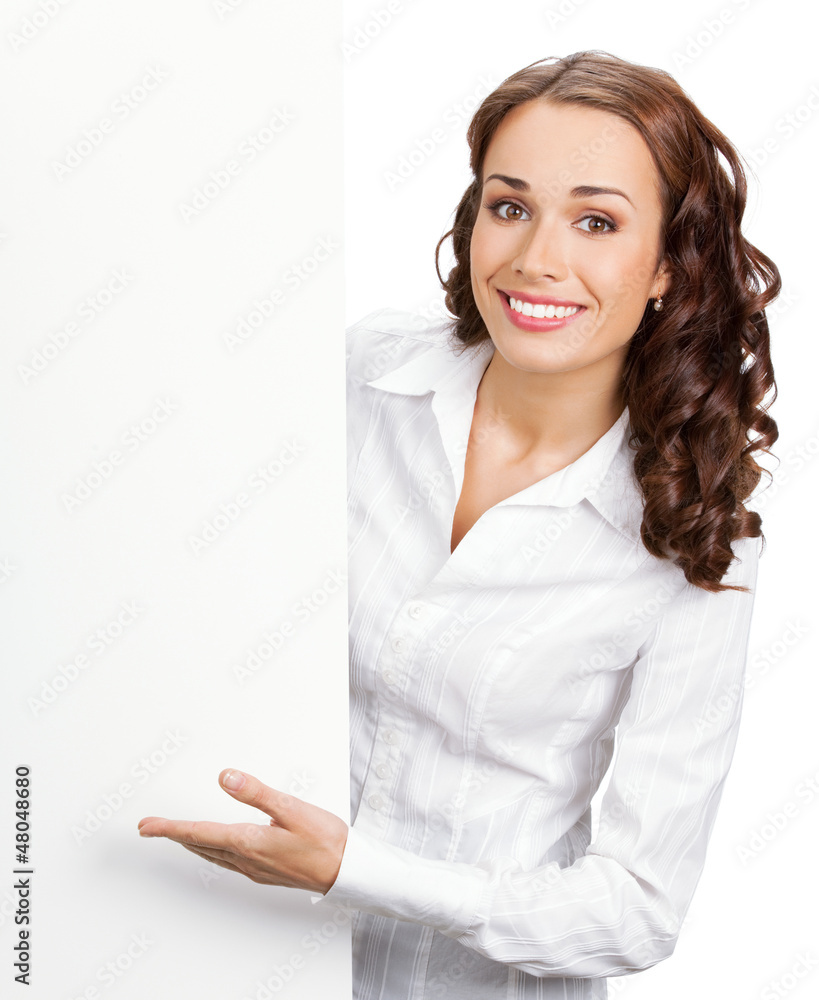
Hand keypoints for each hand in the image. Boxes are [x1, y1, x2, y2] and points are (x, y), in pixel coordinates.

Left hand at [137, 769, 347, 894]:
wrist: (347, 872)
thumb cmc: (325, 841)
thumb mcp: (291, 809)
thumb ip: (256, 793)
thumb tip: (226, 778)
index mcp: (248, 842)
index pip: (198, 832)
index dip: (169, 828)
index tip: (146, 826)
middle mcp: (246, 859)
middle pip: (199, 845)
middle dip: (173, 835)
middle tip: (149, 828)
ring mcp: (255, 868)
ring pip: (212, 855)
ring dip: (191, 843)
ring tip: (176, 835)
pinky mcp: (265, 870)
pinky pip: (227, 860)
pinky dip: (211, 850)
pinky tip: (215, 847)